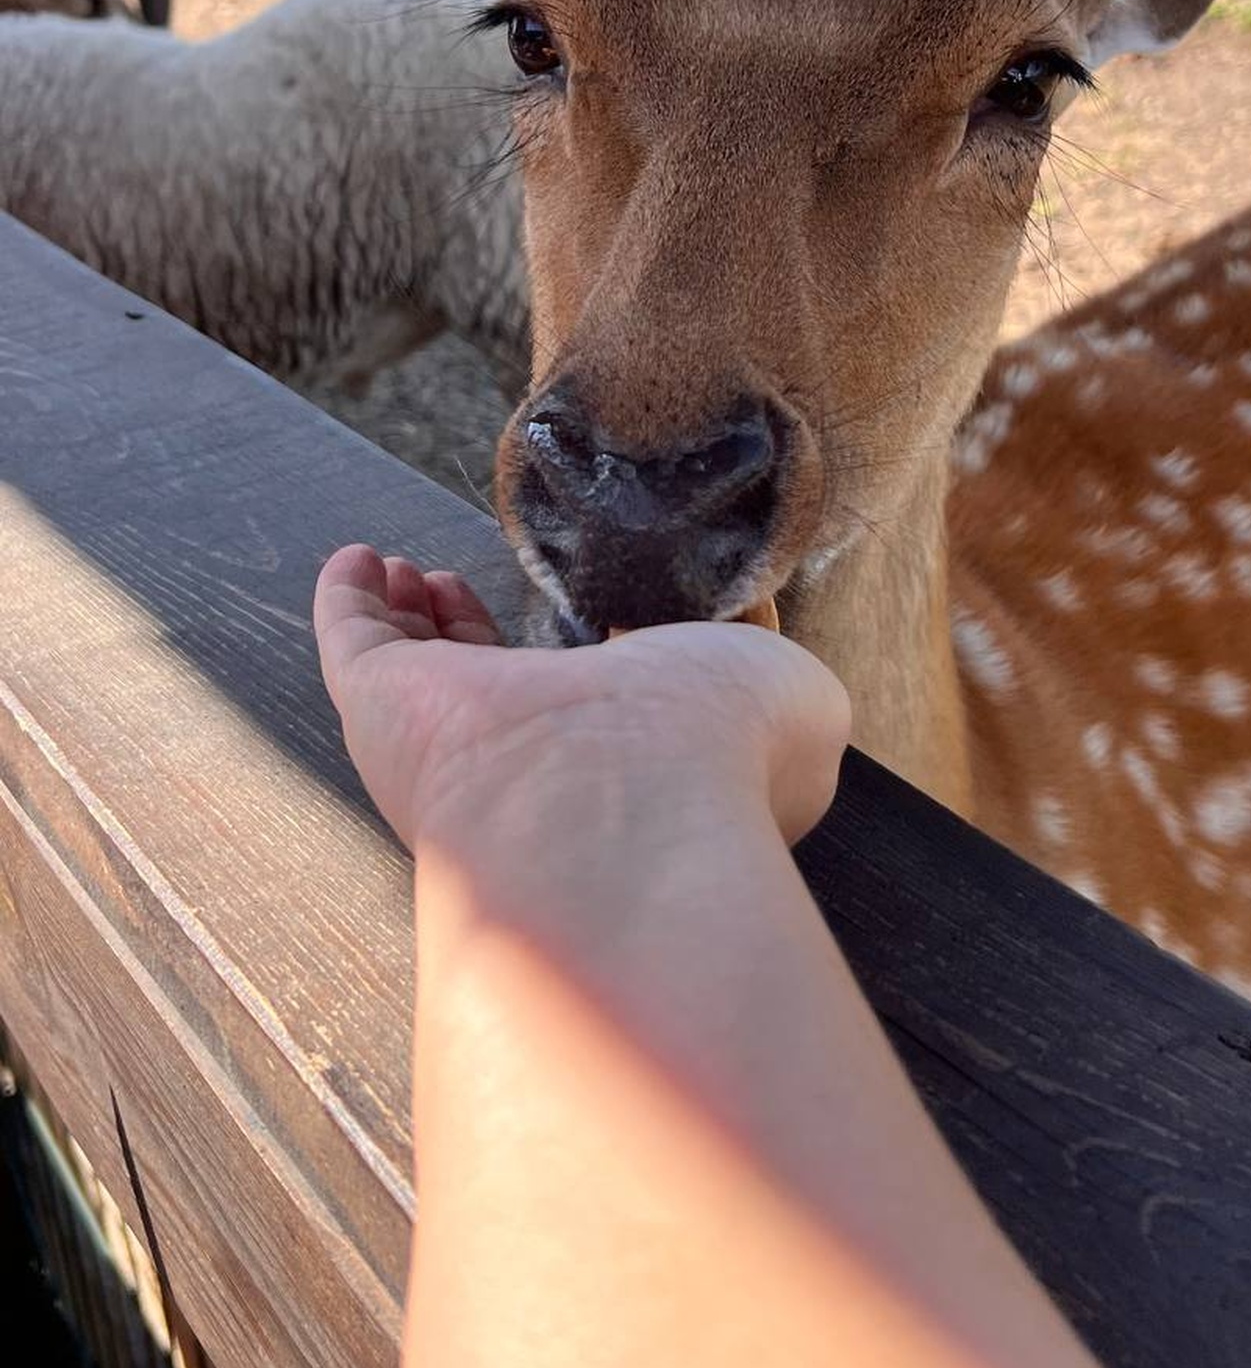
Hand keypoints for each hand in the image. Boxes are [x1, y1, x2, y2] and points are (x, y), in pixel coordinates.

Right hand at [314, 544, 849, 852]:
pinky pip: (352, 642)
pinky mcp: (383, 706)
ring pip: (413, 673)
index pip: (587, 707)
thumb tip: (751, 625)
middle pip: (483, 691)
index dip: (576, 655)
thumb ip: (769, 657)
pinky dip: (345, 598)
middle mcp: (531, 761)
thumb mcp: (787, 690)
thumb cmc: (717, 755)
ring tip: (402, 572)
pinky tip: (353, 559)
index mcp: (625, 761)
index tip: (577, 612)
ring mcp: (450, 739)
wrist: (618, 808)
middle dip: (466, 637)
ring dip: (405, 617)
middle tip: (450, 586)